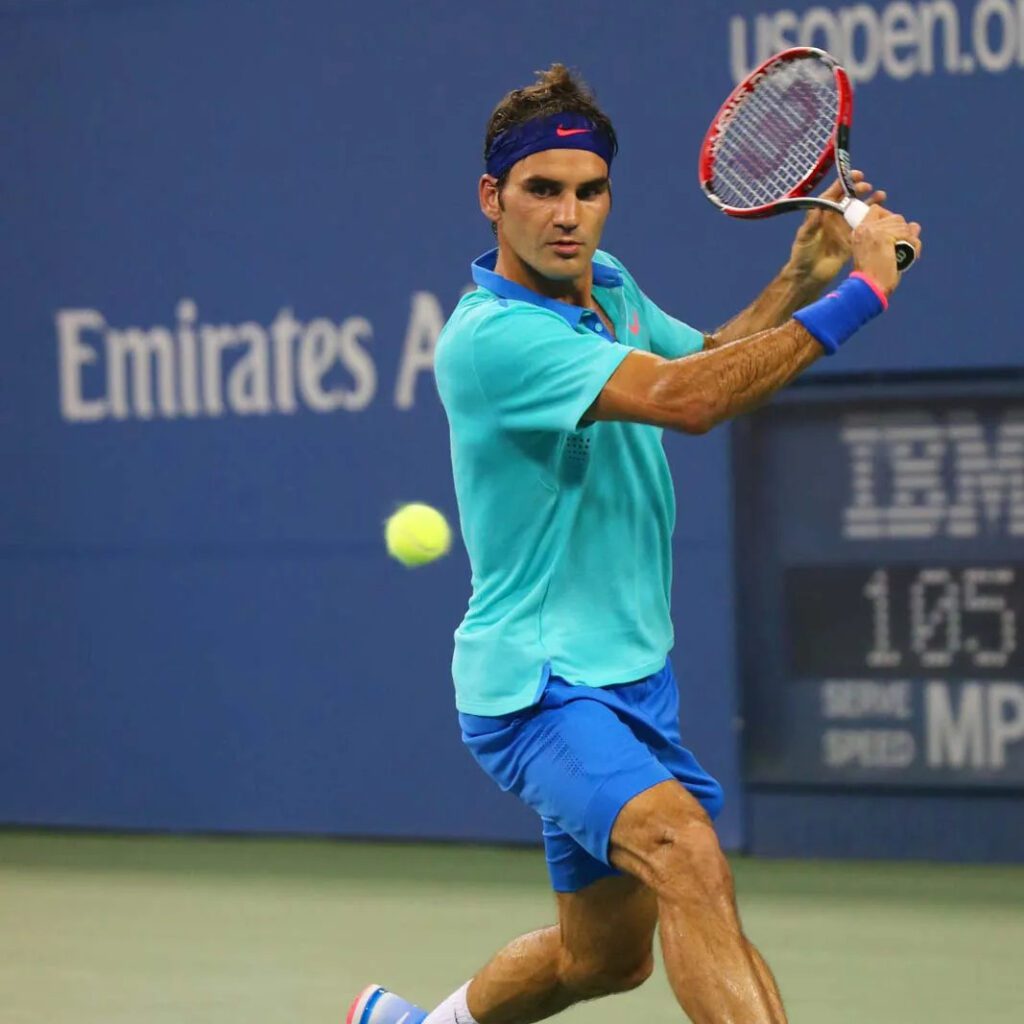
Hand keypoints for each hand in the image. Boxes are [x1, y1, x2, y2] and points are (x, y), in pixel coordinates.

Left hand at [787, 170, 885, 285]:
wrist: (809, 276)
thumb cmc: (802, 255)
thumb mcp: (805, 237)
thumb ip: (811, 223)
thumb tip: (818, 208)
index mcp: (822, 214)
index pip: (834, 193)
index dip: (844, 182)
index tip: (856, 176)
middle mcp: (835, 218)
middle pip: (850, 199)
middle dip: (859, 190)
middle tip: (867, 187)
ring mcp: (845, 228)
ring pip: (860, 211)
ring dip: (871, 202)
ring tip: (881, 196)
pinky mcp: (853, 240)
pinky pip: (866, 227)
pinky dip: (875, 220)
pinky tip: (884, 215)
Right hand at [851, 206, 922, 295]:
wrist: (870, 288)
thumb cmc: (876, 276)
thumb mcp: (883, 252)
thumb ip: (896, 235)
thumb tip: (915, 225)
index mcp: (859, 231)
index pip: (877, 210)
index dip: (890, 219)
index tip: (895, 236)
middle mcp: (864, 228)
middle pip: (895, 217)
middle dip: (904, 233)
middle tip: (901, 250)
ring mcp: (873, 231)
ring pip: (904, 225)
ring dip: (910, 240)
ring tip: (904, 256)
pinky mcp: (883, 237)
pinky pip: (908, 234)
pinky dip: (913, 246)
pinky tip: (909, 256)